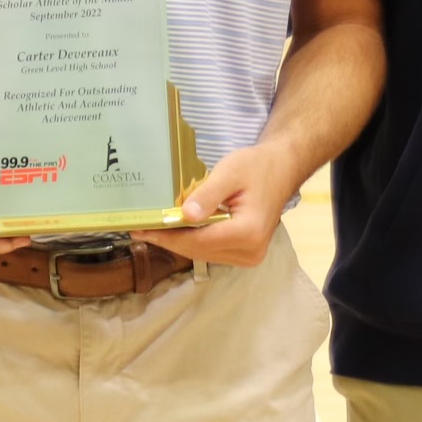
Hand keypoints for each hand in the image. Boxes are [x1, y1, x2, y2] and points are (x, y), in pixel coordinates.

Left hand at [138, 138, 300, 267]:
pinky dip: (192, 241)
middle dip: (168, 240)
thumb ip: (207, 195)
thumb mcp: (230, 172)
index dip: (167, 236)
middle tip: (138, 228)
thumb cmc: (257, 166)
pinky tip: (174, 230)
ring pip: (203, 254)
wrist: (282, 169)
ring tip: (152, 229)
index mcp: (248, 232)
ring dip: (178, 242)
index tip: (141, 228)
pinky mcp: (245, 253)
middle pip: (199, 251)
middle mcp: (251, 251)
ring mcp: (250, 255)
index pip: (198, 241)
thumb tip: (184, 216)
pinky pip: (212, 251)